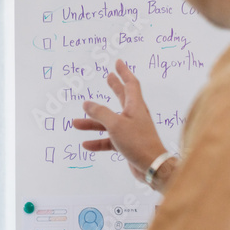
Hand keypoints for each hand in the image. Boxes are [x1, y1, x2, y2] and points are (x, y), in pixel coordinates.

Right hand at [71, 60, 172, 189]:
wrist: (152, 166)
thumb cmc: (137, 141)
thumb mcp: (115, 124)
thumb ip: (100, 113)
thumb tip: (86, 103)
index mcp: (135, 107)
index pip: (130, 84)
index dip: (124, 72)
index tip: (118, 62)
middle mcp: (134, 116)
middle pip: (122, 98)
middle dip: (114, 88)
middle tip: (107, 77)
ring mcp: (131, 130)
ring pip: (109, 122)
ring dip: (93, 123)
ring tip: (76, 123)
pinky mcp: (128, 144)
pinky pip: (109, 140)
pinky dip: (98, 141)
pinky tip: (86, 145)